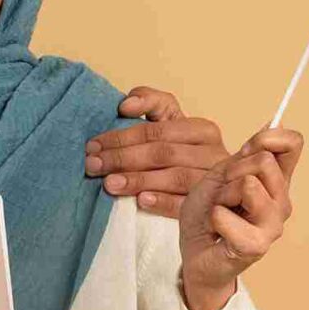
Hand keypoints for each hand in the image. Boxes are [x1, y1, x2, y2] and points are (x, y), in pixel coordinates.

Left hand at [87, 87, 228, 219]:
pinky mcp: (210, 207)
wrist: (215, 189)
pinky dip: (163, 202)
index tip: (93, 146)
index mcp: (202, 129)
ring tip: (110, 184)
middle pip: (163, 153)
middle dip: (124, 159)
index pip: (156, 131)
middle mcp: (213, 153)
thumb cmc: (181, 154)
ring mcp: (213, 182)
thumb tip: (126, 104)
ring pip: (175, 177)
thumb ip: (150, 102)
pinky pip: (186, 204)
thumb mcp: (169, 122)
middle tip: (93, 166)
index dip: (122, 137)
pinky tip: (141, 202)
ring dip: (139, 180)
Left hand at [178, 127, 303, 309]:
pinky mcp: (257, 245)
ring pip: (248, 185)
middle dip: (232, 171)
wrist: (194, 252)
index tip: (246, 149)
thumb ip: (246, 155)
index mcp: (276, 181)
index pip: (293, 144)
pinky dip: (213, 217)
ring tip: (220, 211)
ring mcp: (273, 224)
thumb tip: (274, 123)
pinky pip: (226, 214)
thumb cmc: (208, 214)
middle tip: (223, 193)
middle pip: (265, 161)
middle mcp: (282, 202)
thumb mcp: (221, 175)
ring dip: (222, 195)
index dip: (269, 137)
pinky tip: (216, 229)